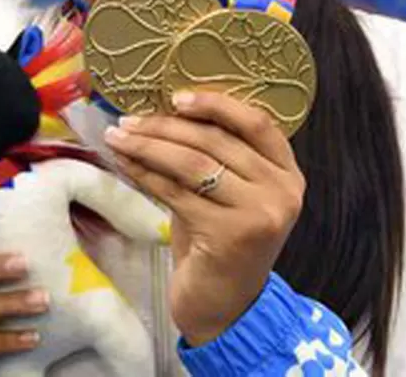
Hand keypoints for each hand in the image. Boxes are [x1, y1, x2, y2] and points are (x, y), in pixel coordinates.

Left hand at [104, 91, 304, 344]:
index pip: (258, 123)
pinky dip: (144, 173)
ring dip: (148, 145)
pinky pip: (176, 191)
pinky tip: (123, 163)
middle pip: (217, 140)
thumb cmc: (219, 247)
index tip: (176, 96)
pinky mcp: (232, 234)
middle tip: (128, 120)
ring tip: (117, 135)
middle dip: (165, 126)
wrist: (224, 309)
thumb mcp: (226, 196)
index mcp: (288, 174)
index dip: (217, 104)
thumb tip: (164, 112)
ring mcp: (261, 214)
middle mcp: (282, 192)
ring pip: (193, 163)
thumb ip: (214, 158)